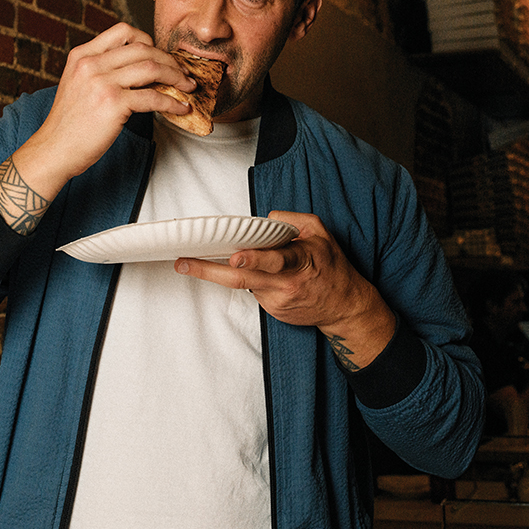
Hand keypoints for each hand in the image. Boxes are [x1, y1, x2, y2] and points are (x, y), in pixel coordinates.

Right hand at [0, 23, 195, 220]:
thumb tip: (139, 66)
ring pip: (152, 68)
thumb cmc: (69, 123)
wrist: (54, 150)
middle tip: (183, 73)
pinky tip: (180, 108)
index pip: (123, 31)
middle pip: (143, 49)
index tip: (160, 56)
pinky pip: (153, 97)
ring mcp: (102, 82)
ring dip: (176, 77)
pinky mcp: (113, 104)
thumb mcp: (77, 83)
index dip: (148, 40)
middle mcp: (91, 64)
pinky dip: (172, 102)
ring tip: (187, 87)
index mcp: (82, 55)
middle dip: (169, 60)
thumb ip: (100, 69)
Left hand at [175, 212, 396, 370]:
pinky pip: (254, 290)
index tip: (234, 257)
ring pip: (243, 283)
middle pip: (243, 278)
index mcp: (301, 260)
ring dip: (222, 272)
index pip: (275, 260)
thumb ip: (292, 220)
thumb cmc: (331, 266)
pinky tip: (251, 272)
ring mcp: (277, 299)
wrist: (344, 306)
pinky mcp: (273, 310)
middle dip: (209, 270)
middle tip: (184, 263)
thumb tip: (265, 219)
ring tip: (193, 262)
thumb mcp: (321, 233)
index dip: (254, 259)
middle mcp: (286, 283)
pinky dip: (249, 278)